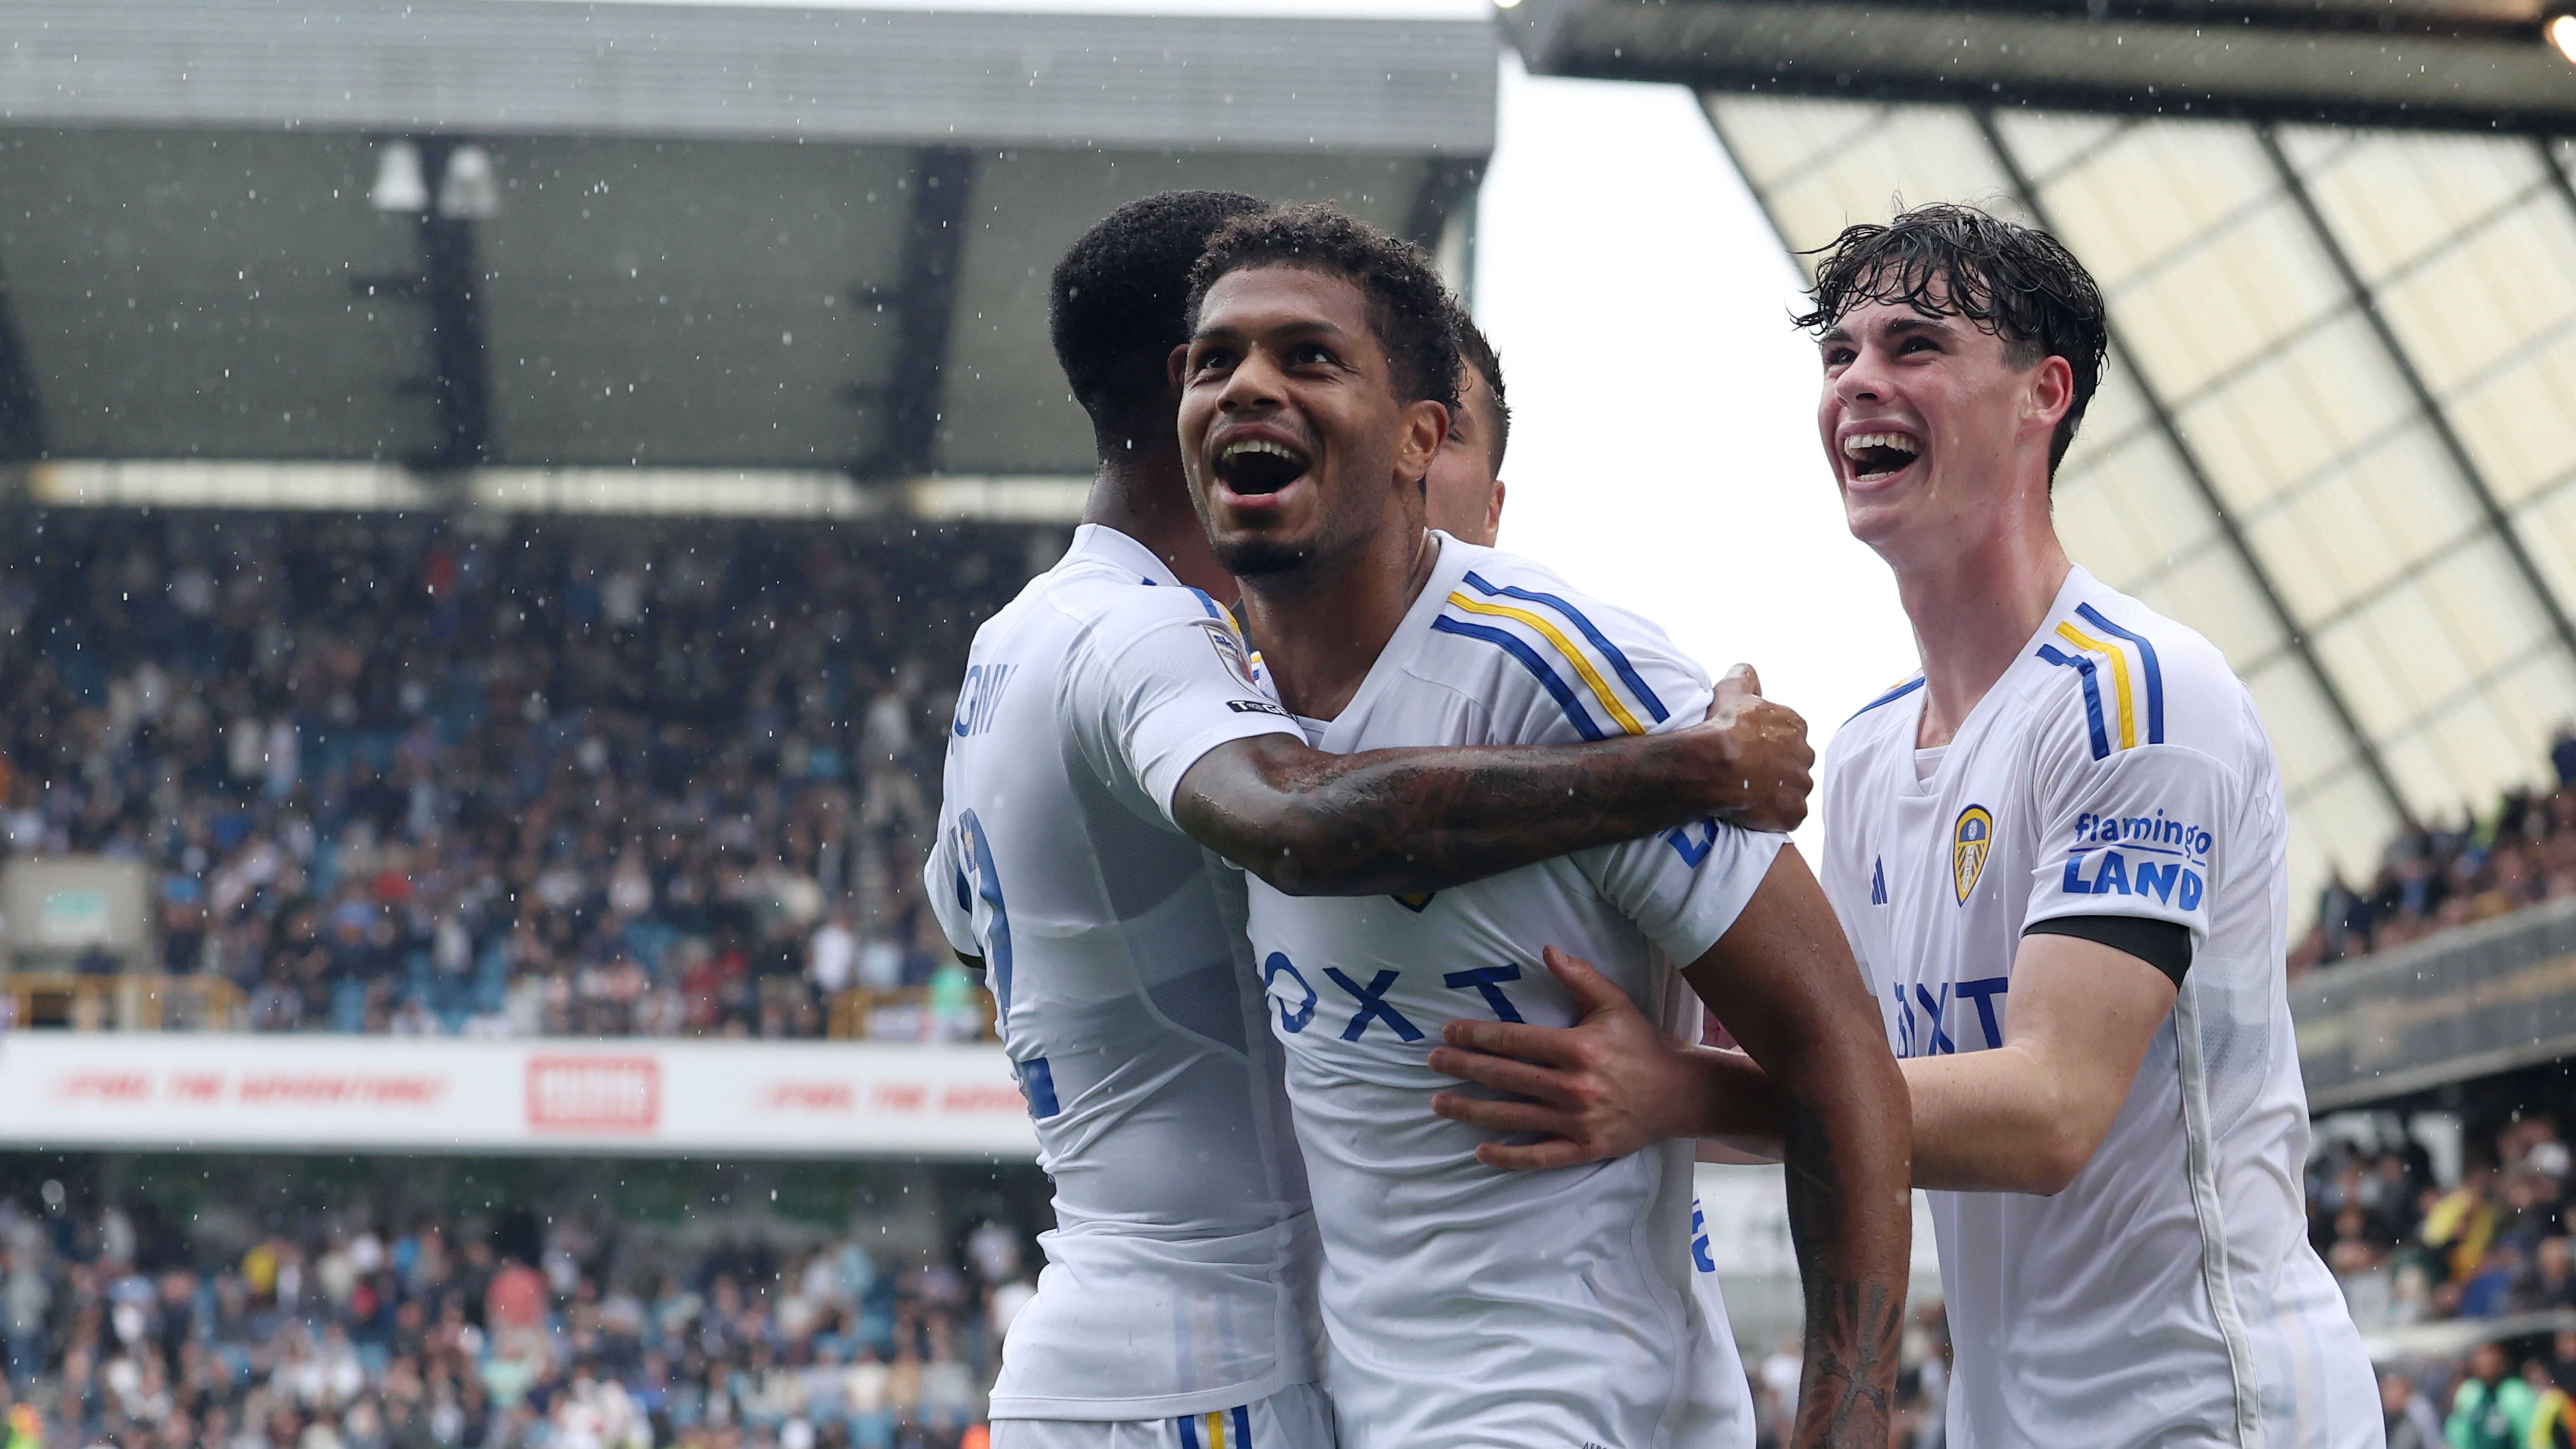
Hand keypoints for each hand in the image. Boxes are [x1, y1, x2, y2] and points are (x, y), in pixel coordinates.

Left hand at [1427, 946, 1703, 1169]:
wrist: (1679, 1093)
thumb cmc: (1641, 1044)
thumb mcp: (1614, 1003)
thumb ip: (1579, 976)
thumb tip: (1546, 949)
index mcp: (1578, 1048)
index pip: (1514, 1041)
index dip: (1477, 1036)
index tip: (1449, 1033)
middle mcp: (1575, 1086)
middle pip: (1505, 1077)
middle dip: (1463, 1068)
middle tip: (1432, 1062)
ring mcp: (1578, 1121)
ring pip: (1514, 1116)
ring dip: (1472, 1110)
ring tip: (1440, 1103)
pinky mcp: (1585, 1148)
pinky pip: (1540, 1155)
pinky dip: (1509, 1156)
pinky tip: (1481, 1152)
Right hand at [1692, 664, 1811, 832]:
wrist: (1712, 765)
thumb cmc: (1721, 727)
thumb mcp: (1730, 689)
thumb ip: (1744, 676)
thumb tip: (1747, 670)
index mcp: (1796, 726)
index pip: (1789, 737)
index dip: (1768, 744)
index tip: (1750, 750)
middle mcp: (1805, 755)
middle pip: (1794, 764)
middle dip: (1778, 769)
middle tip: (1750, 774)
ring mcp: (1800, 786)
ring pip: (1793, 790)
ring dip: (1778, 792)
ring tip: (1751, 794)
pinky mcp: (1793, 813)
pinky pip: (1790, 816)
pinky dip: (1777, 815)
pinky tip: (1756, 810)